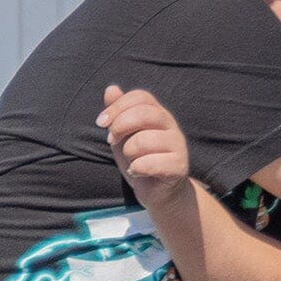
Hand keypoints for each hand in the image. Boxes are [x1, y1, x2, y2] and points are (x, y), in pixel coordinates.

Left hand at [100, 82, 193, 200]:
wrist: (158, 191)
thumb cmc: (139, 160)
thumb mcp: (123, 137)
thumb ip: (118, 114)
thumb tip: (111, 89)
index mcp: (157, 114)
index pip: (140, 96)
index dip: (117, 106)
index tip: (101, 122)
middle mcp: (170, 125)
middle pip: (144, 113)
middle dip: (119, 127)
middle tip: (112, 141)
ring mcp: (177, 144)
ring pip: (143, 141)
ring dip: (128, 153)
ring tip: (131, 160)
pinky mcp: (179, 166)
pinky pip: (150, 163)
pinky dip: (137, 169)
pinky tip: (138, 172)